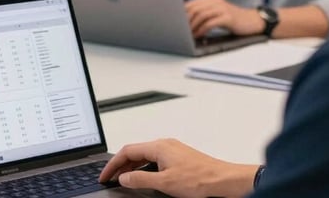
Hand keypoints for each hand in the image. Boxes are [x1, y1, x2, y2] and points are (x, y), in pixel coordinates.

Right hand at [99, 138, 257, 197]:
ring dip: (132, 167)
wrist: (223, 181)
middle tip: (111, 178)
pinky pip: (155, 159)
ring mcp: (173, 150)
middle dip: (120, 165)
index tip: (105, 175)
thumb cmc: (200, 180)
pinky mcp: (179, 158)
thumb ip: (140, 180)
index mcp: (159, 146)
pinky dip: (144, 168)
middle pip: (135, 152)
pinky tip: (145, 178)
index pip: (127, 151)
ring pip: (145, 156)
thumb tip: (124, 177)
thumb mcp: (164, 183)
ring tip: (124, 180)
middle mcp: (165, 144)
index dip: (113, 164)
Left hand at [185, 0, 262, 37]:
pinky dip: (202, 30)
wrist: (254, 21)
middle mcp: (215, 1)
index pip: (191, 4)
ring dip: (192, 26)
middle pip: (194, 9)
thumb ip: (204, 14)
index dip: (181, 14)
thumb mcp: (217, 14)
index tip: (175, 24)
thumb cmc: (234, 20)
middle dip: (185, 21)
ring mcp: (222, 8)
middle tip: (180, 31)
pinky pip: (210, 22)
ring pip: (201, 15)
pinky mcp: (228, 17)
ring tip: (188, 35)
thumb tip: (186, 23)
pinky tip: (199, 35)